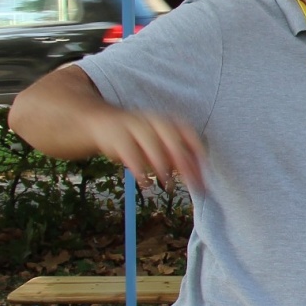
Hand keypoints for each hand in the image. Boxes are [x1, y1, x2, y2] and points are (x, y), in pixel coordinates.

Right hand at [86, 107, 206, 193]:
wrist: (102, 122)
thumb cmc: (138, 138)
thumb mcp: (159, 144)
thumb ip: (177, 157)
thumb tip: (198, 177)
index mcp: (166, 121)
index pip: (187, 132)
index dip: (196, 149)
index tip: (204, 167)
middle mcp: (152, 121)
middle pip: (171, 139)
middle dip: (183, 161)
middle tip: (191, 183)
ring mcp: (134, 126)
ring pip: (152, 145)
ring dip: (162, 166)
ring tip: (169, 184)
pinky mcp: (117, 137)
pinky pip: (130, 154)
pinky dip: (140, 170)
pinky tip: (146, 183)